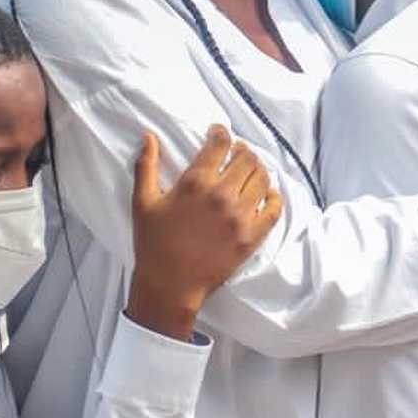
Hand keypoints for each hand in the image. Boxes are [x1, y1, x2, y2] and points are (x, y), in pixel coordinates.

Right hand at [127, 126, 282, 339]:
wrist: (169, 285)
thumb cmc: (153, 244)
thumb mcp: (143, 202)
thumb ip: (146, 166)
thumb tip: (149, 136)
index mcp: (195, 183)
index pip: (220, 144)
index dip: (221, 132)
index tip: (218, 133)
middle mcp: (222, 196)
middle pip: (247, 158)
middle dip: (242, 150)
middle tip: (237, 153)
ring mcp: (240, 217)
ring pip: (262, 179)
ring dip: (258, 169)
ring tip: (251, 171)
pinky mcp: (252, 237)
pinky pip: (274, 208)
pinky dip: (274, 197)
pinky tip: (267, 194)